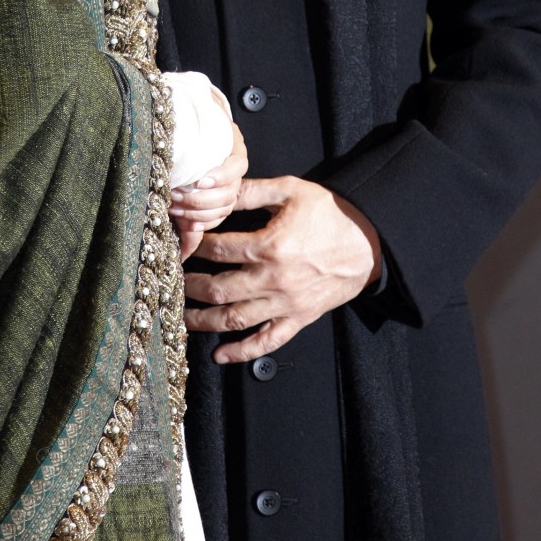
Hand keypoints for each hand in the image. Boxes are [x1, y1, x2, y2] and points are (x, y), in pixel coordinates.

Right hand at [170, 120, 247, 260]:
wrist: (175, 107)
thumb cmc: (171, 154)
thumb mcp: (176, 193)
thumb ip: (186, 224)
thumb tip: (183, 260)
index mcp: (217, 195)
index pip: (216, 219)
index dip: (198, 223)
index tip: (178, 219)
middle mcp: (229, 181)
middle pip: (224, 207)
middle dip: (197, 210)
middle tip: (173, 205)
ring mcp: (234, 162)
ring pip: (229, 191)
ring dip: (203, 196)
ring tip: (180, 192)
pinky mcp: (236, 143)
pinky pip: (235, 167)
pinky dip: (219, 176)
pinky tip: (202, 179)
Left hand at [183, 175, 381, 362]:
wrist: (368, 242)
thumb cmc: (330, 214)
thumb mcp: (291, 190)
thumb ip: (251, 191)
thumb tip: (217, 186)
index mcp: (270, 245)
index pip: (219, 249)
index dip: (196, 246)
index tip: (183, 242)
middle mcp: (274, 280)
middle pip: (219, 289)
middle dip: (191, 286)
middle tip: (173, 281)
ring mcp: (286, 304)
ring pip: (235, 319)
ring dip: (204, 321)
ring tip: (182, 318)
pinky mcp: (298, 319)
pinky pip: (266, 342)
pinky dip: (242, 352)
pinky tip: (220, 354)